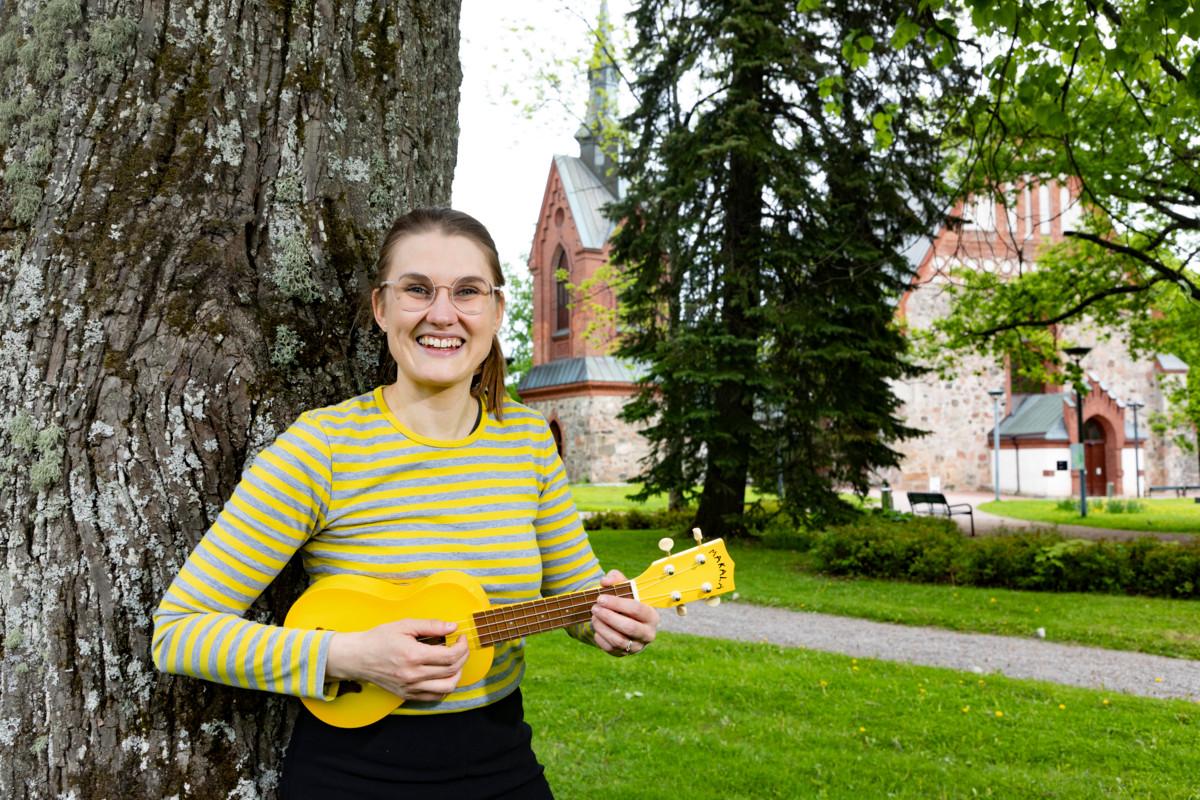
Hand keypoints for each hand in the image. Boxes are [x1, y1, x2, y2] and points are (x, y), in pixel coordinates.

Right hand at [325, 618, 468, 701]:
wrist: (357, 657)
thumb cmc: (379, 639)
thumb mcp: (404, 625)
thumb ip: (430, 625)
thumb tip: (452, 626)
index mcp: (413, 656)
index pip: (450, 656)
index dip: (462, 647)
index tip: (461, 637)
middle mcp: (413, 675)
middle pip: (451, 671)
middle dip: (463, 657)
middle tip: (461, 646)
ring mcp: (410, 687)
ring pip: (447, 687)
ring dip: (457, 674)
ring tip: (454, 661)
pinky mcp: (407, 694)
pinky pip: (434, 696)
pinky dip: (445, 686)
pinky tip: (444, 674)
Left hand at [591, 570, 659, 656]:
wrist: (623, 618)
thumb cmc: (625, 599)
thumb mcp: (623, 586)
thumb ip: (615, 578)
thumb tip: (605, 581)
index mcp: (652, 615)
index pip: (636, 609)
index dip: (617, 604)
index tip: (601, 598)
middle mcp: (648, 633)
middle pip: (629, 627)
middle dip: (609, 617)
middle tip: (594, 608)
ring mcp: (637, 646)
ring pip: (618, 640)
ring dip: (603, 627)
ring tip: (594, 617)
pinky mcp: (624, 654)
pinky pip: (611, 649)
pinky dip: (601, 638)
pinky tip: (597, 628)